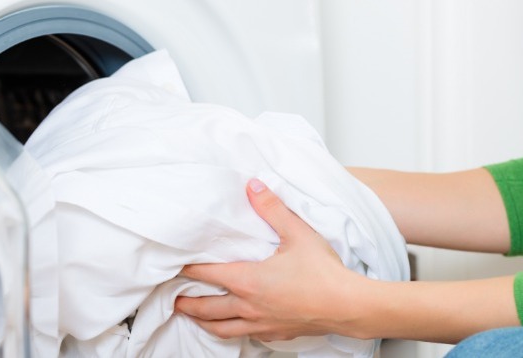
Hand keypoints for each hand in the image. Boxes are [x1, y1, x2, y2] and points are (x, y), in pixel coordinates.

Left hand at [174, 178, 371, 341]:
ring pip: (222, 328)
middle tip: (173, 298)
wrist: (349, 306)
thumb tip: (253, 186)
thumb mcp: (297, 233)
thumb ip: (272, 209)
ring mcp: (261, 323)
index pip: (207, 274)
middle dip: (187, 302)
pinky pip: (246, 336)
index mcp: (248, 281)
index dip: (188, 269)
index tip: (175, 265)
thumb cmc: (324, 273)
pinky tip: (235, 326)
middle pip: (207, 308)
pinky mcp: (276, 333)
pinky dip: (232, 331)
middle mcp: (249, 306)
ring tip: (193, 316)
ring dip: (204, 322)